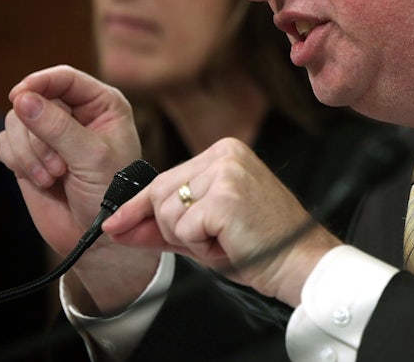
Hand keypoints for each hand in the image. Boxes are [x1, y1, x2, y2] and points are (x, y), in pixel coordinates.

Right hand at [0, 65, 159, 311]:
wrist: (98, 237)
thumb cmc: (111, 193)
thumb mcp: (91, 157)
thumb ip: (57, 127)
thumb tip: (20, 98)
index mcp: (102, 104)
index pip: (64, 78)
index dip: (39, 82)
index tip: (19, 96)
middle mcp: (76, 113)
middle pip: (34, 100)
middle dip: (38, 135)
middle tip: (58, 167)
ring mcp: (50, 133)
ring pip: (15, 122)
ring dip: (28, 153)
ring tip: (53, 177)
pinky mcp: (29, 155)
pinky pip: (5, 143)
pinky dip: (17, 162)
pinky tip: (41, 181)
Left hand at [104, 137, 342, 306]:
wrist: (300, 261)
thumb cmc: (260, 244)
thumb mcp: (204, 230)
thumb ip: (161, 225)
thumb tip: (117, 227)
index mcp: (224, 152)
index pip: (164, 178)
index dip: (138, 207)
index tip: (114, 224)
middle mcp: (225, 153)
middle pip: (160, 193)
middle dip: (171, 229)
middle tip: (212, 240)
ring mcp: (227, 172)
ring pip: (168, 213)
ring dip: (190, 239)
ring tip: (226, 239)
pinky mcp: (226, 197)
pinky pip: (184, 229)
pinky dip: (201, 247)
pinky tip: (230, 243)